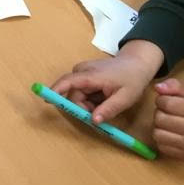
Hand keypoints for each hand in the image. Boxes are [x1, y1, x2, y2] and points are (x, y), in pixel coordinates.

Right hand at [50, 40, 164, 122]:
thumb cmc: (132, 79)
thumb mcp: (125, 98)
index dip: (55, 91)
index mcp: (91, 75)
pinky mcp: (83, 74)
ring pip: (77, 95)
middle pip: (73, 94)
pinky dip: (90, 98)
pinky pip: (81, 91)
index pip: (67, 82)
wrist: (137, 63)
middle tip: (100, 115)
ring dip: (88, 104)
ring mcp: (82, 72)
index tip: (47, 101)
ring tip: (106, 102)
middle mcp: (82, 71)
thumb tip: (93, 121)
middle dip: (83, 107)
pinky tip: (103, 96)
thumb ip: (108, 110)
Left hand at [152, 78, 183, 158]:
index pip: (165, 103)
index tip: (167, 102)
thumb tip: (157, 87)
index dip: (161, 100)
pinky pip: (160, 145)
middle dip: (160, 113)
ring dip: (159, 127)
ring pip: (157, 133)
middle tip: (169, 114)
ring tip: (169, 124)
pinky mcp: (183, 155)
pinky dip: (162, 139)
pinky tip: (171, 135)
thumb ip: (174, 86)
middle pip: (159, 118)